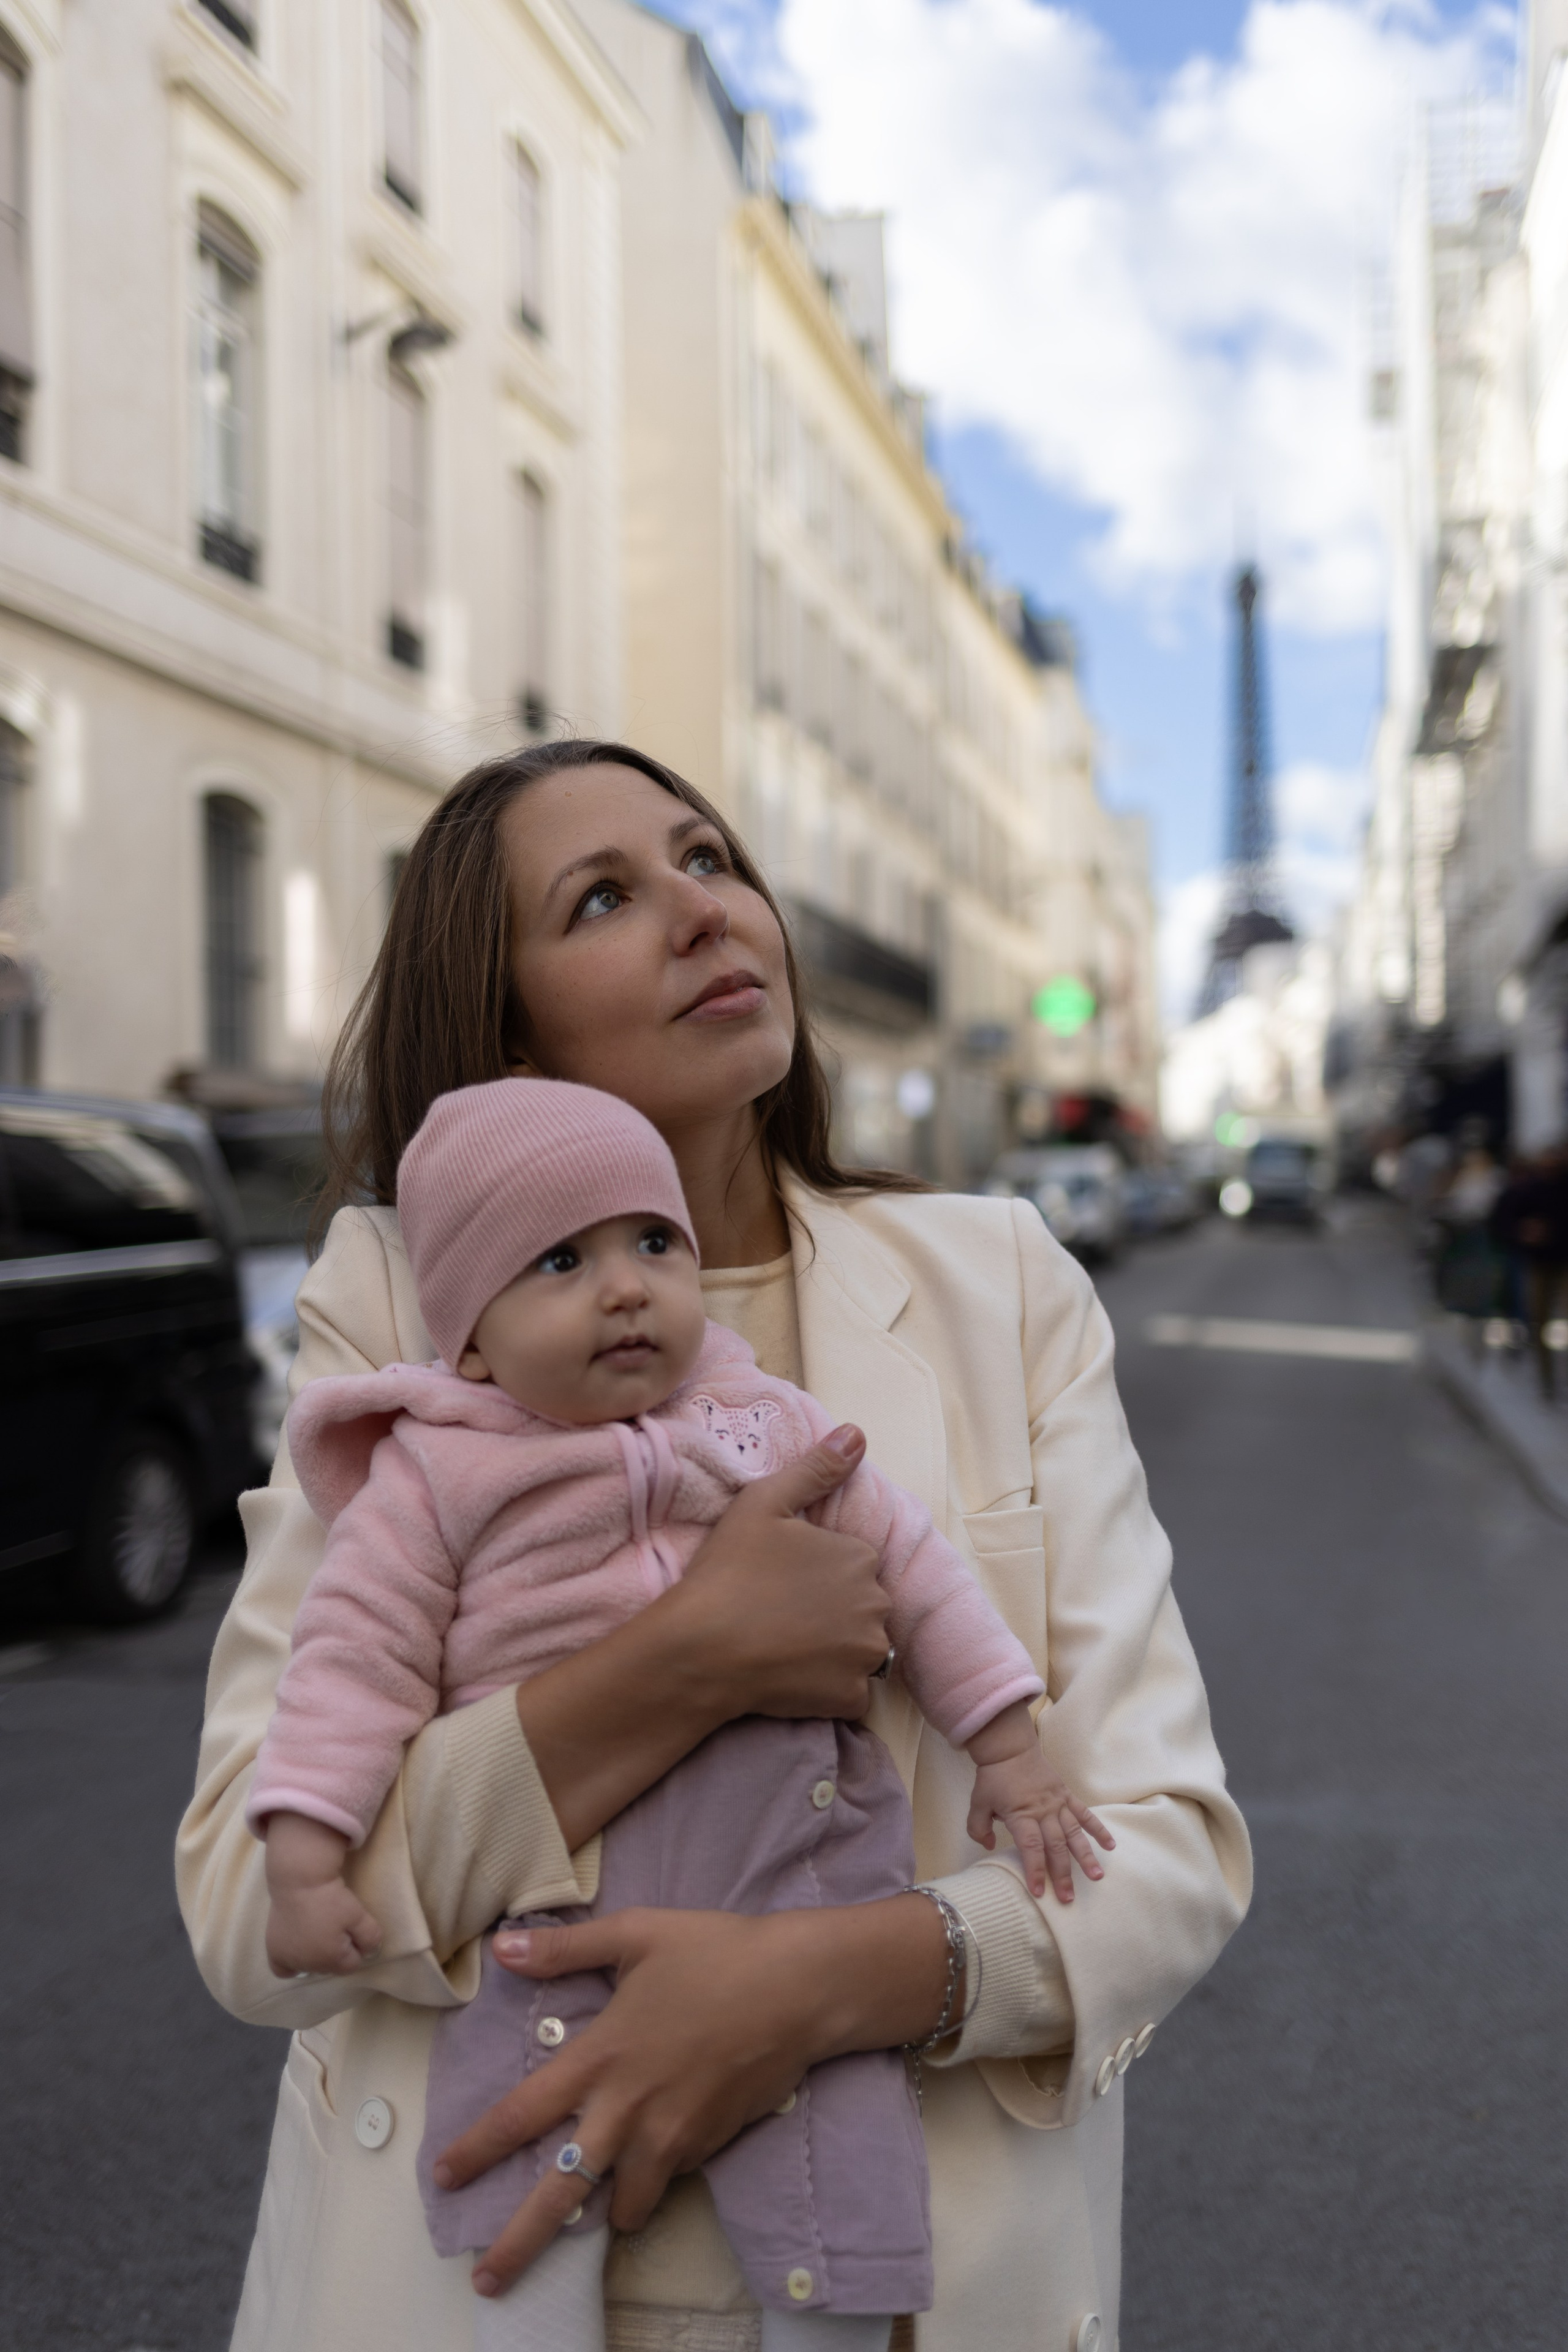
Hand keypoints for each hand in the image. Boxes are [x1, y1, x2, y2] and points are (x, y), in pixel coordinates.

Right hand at [263, 1813, 381, 1976]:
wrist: (299, 1881)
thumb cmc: (331, 1898)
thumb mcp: (359, 1915)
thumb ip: (370, 1938)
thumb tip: (369, 1954)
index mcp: (332, 1960)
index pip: (352, 1964)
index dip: (355, 1946)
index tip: (350, 1929)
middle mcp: (309, 1966)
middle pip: (331, 1967)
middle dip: (336, 1952)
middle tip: (333, 1925)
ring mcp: (289, 1960)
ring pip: (310, 1967)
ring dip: (316, 1956)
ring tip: (316, 1931)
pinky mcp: (274, 1950)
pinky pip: (283, 1970)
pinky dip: (291, 1965)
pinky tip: (297, 1951)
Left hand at [432, 1894, 950, 2297]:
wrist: (799, 1988)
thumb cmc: (716, 1951)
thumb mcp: (637, 1934)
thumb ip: (565, 1949)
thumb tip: (500, 1948)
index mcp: (600, 2056)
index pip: (522, 2115)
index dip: (478, 2150)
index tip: (444, 2177)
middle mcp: (628, 2109)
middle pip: (560, 2193)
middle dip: (519, 2244)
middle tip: (486, 2279)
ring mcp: (671, 2136)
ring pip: (622, 2206)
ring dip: (602, 2215)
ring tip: (586, 2222)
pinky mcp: (708, 2147)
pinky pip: (669, 2179)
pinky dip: (654, 2181)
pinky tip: (656, 2162)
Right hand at [514, 1426, 891, 1850]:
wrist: (701, 1649)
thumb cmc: (728, 1572)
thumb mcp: (763, 1504)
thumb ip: (815, 1469)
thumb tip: (857, 1434)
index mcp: (860, 1556)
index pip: (853, 1564)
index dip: (816, 1573)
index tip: (780, 1582)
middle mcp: (876, 1605)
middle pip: (861, 1606)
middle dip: (832, 1611)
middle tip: (779, 1616)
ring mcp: (866, 1655)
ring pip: (859, 1650)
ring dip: (834, 1650)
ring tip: (785, 1647)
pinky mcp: (850, 1698)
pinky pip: (849, 1692)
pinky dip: (827, 1689)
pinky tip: (790, 1677)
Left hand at [965, 1706, 1113, 1902]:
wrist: (1010, 1747)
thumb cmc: (993, 1777)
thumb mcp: (977, 1803)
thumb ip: (978, 1828)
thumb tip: (989, 1847)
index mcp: (1021, 1814)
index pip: (1030, 1847)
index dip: (1035, 1870)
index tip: (1039, 1892)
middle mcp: (1043, 1811)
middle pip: (1056, 1846)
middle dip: (1062, 1874)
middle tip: (1068, 1898)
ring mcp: (1058, 1803)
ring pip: (1075, 1833)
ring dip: (1086, 1856)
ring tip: (1096, 1877)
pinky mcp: (1067, 1795)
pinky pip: (1085, 1814)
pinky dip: (1098, 1829)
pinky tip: (1110, 1845)